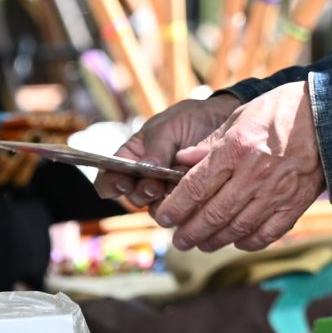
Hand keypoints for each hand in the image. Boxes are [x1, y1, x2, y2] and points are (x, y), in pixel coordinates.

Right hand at [96, 90, 241, 208]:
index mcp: (132, 158)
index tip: (124, 181)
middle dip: (142, 193)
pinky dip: (186, 204)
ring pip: (156, 210)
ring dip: (164, 201)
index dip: (111, 184)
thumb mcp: (168, 127)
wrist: (222, 121)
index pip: (108, 179)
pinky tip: (195, 189)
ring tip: (179, 183)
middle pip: (132, 198)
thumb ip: (155, 149)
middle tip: (153, 185)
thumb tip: (142, 170)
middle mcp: (145, 179)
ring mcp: (166, 192)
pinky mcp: (188, 201)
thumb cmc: (189, 120)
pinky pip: (181, 212)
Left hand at [155, 82, 322, 251]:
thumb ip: (209, 144)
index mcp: (236, 149)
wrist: (328, 116)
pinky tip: (238, 241)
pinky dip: (249, 241)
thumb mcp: (238, 117)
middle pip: (213, 214)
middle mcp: (254, 174)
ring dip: (215, 240)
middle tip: (178, 240)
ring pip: (237, 228)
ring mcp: (276, 192)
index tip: (164, 217)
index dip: (175, 207)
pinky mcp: (295, 204)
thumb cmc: (280, 110)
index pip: (195, 186)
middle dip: (190, 231)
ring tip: (202, 243)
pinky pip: (267, 233)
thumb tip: (181, 161)